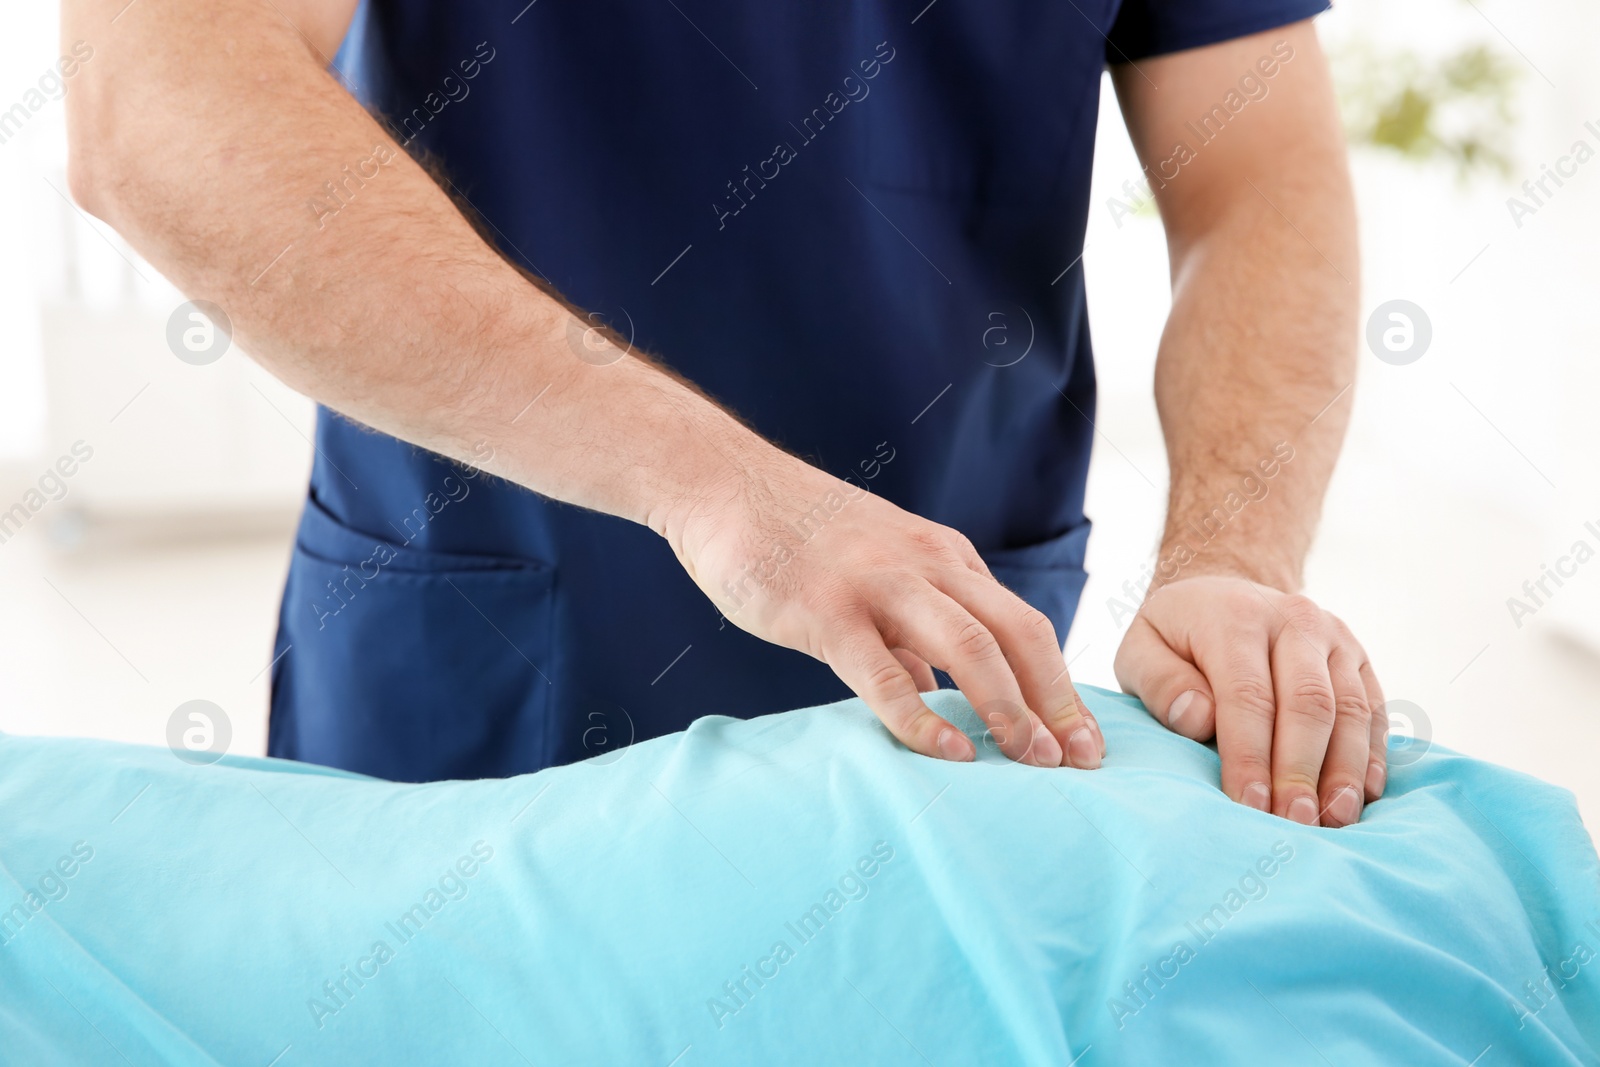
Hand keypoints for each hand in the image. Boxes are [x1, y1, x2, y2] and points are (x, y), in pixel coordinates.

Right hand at [668, 450, 1103, 768]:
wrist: (722, 483)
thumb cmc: (796, 536)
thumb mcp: (875, 572)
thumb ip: (908, 634)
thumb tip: (932, 697)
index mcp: (945, 558)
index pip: (1025, 626)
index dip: (1062, 688)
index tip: (1085, 743)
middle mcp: (927, 565)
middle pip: (1019, 634)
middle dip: (1057, 702)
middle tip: (1082, 764)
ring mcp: (879, 584)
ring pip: (970, 647)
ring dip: (1010, 708)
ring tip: (1032, 763)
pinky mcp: (826, 611)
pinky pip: (886, 673)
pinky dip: (924, 718)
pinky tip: (950, 754)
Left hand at [1112, 575, 1385, 826]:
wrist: (1225, 590)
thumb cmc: (1176, 636)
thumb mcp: (1141, 649)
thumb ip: (1160, 683)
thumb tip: (1199, 720)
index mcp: (1235, 617)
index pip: (1248, 695)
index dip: (1250, 755)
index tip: (1248, 805)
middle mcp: (1294, 619)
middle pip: (1309, 704)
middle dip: (1302, 770)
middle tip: (1295, 823)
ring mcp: (1334, 636)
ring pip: (1351, 709)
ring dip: (1345, 771)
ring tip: (1334, 821)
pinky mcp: (1359, 657)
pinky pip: (1375, 709)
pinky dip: (1372, 755)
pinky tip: (1363, 795)